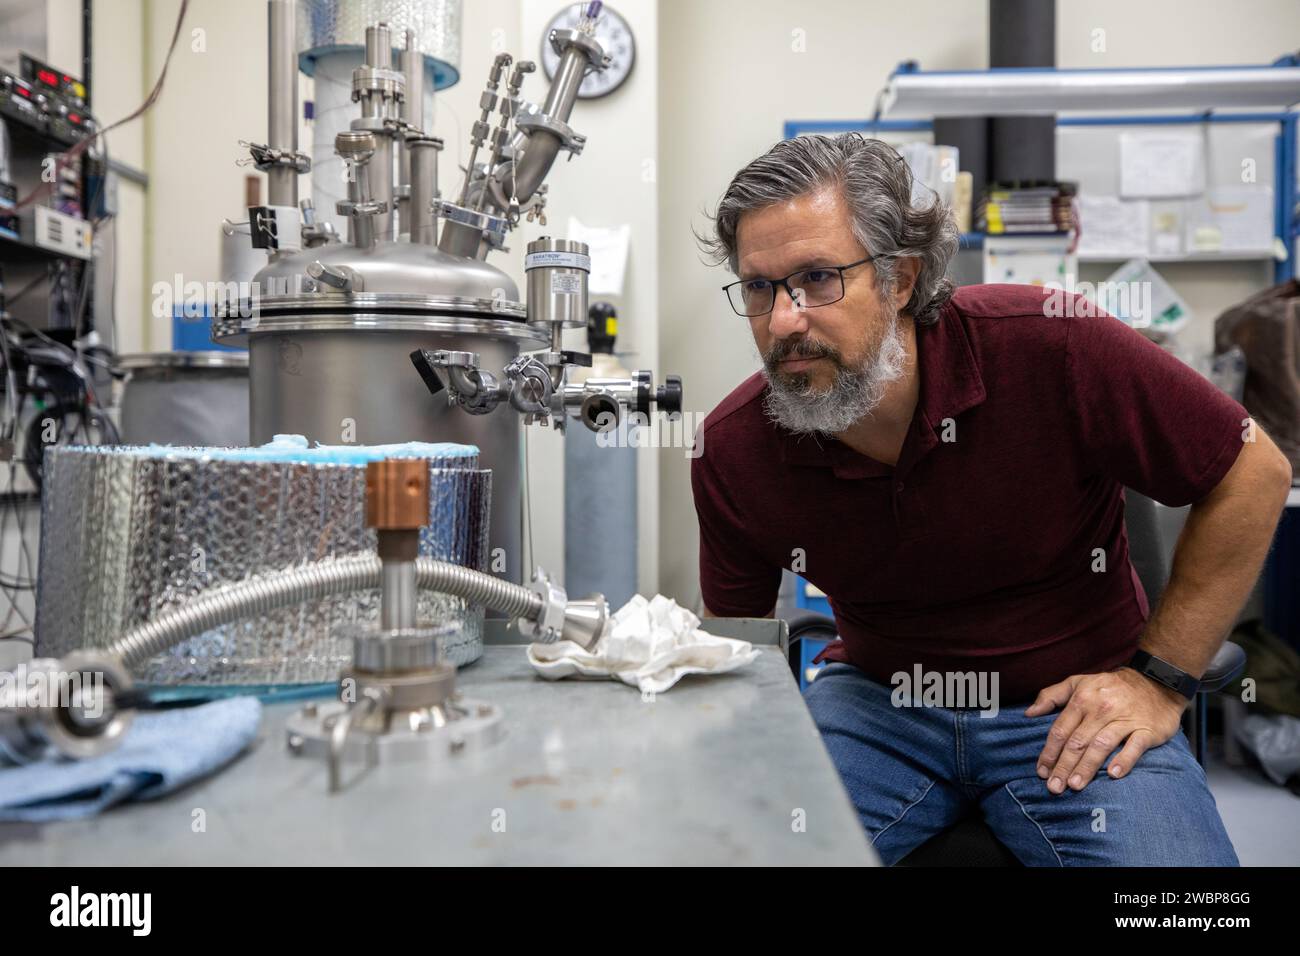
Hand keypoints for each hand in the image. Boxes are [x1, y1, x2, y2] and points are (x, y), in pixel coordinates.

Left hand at [1025, 668, 1186, 794]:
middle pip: (1078, 741)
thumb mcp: (1079, 682)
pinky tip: (1113, 774)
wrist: (1156, 681)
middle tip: (1054, 787)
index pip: (1061, 730)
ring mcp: (1125, 719)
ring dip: (1087, 767)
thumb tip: (1028, 713)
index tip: (1041, 772)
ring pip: (1101, 745)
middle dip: (1063, 766)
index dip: (1049, 752)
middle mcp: (1101, 709)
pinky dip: (1124, 759)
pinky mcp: (1147, 729)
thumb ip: (1051, 696)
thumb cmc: (1110, 686)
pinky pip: (1134, 746)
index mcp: (1082, 699)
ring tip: (1075, 785)